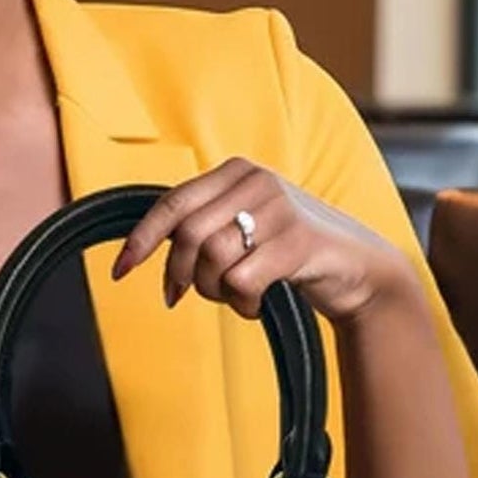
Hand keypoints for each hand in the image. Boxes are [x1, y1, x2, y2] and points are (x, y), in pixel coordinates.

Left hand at [108, 158, 416, 325]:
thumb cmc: (288, 249)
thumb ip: (202, 225)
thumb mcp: (244, 225)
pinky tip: (255, 306)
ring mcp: (279, 209)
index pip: (171, 204)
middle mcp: (256, 181)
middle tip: (184, 297)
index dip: (141, 239)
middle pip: (187, 235)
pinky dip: (241, 303)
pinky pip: (242, 280)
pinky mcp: (298, 242)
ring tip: (233, 297)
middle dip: (180, 274)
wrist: (358, 267)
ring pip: (212, 259)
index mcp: (235, 171)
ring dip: (213, 292)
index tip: (119, 271)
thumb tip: (144, 254)